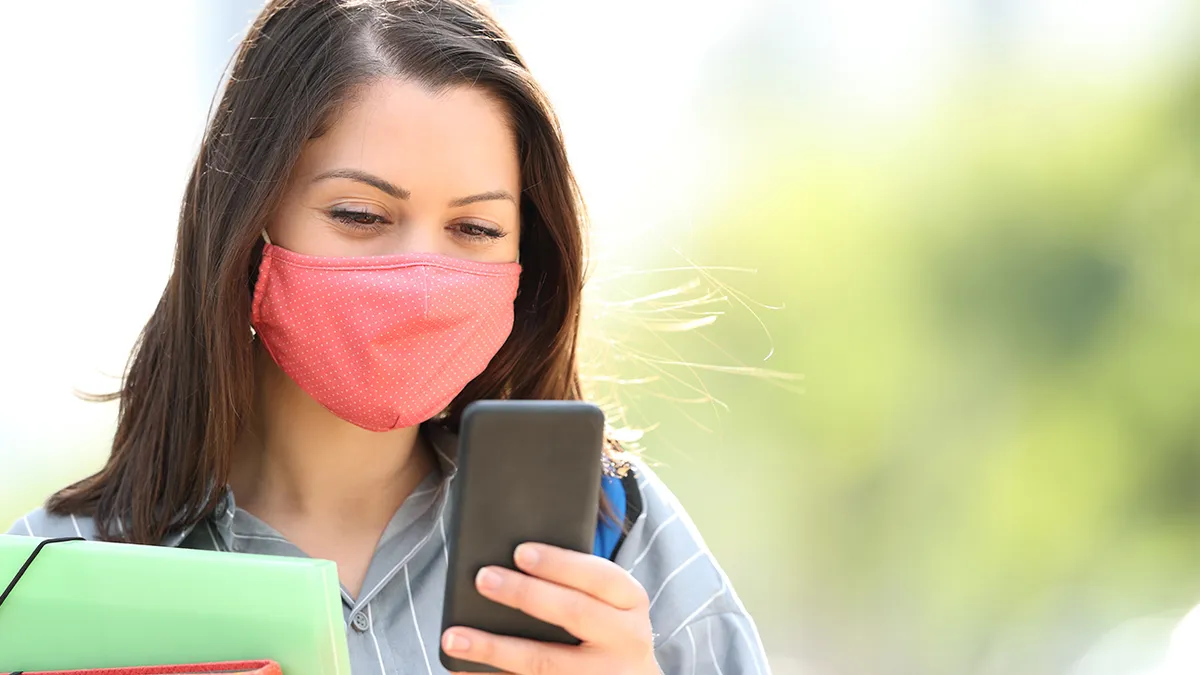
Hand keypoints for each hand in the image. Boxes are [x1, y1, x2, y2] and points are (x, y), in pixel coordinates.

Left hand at [442, 542, 659, 674]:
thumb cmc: (608, 628)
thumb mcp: (611, 601)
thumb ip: (578, 583)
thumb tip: (512, 562)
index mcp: (631, 602)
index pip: (598, 576)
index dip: (559, 563)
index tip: (520, 552)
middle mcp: (626, 640)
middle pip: (573, 613)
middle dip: (525, 595)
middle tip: (483, 578)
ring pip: (545, 661)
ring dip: (495, 649)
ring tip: (454, 637)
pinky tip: (464, 670)